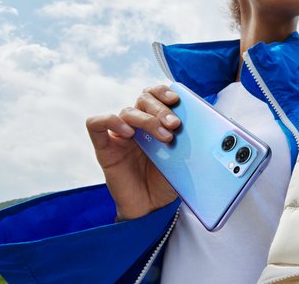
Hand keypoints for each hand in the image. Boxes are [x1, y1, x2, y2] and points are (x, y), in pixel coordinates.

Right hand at [86, 85, 179, 220]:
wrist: (153, 207)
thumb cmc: (167, 181)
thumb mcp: (184, 157)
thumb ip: (189, 139)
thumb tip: (202, 124)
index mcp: (155, 122)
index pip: (153, 94)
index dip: (163, 91)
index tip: (177, 100)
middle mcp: (137, 125)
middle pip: (142, 100)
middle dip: (160, 109)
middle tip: (175, 125)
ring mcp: (120, 135)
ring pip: (128, 111)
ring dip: (147, 119)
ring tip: (164, 137)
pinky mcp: (105, 149)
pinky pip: (96, 124)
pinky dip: (112, 121)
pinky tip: (128, 133)